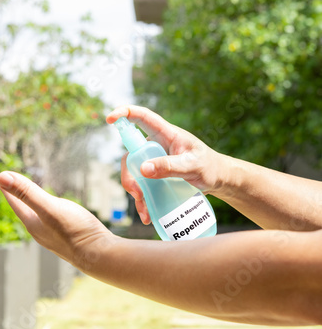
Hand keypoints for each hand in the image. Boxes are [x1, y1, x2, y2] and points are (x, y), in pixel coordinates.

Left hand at [0, 172, 114, 271]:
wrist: (99, 255)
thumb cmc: (76, 232)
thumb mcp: (50, 207)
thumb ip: (27, 193)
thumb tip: (1, 177)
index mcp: (33, 224)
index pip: (15, 202)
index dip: (8, 188)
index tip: (2, 177)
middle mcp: (41, 232)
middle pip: (26, 211)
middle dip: (19, 198)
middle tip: (14, 187)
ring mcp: (55, 237)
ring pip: (40, 218)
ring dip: (35, 207)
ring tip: (34, 200)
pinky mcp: (69, 239)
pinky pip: (54, 223)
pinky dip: (51, 214)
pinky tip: (59, 215)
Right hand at [107, 105, 223, 223]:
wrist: (218, 180)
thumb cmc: (209, 166)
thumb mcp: (192, 166)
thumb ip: (170, 166)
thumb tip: (142, 169)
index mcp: (166, 134)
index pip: (142, 117)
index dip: (124, 113)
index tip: (110, 118)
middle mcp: (156, 146)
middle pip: (131, 155)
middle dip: (128, 176)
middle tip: (137, 193)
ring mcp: (155, 161)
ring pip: (134, 174)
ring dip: (135, 192)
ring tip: (145, 211)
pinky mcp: (157, 176)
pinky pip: (143, 186)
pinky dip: (143, 201)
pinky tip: (148, 214)